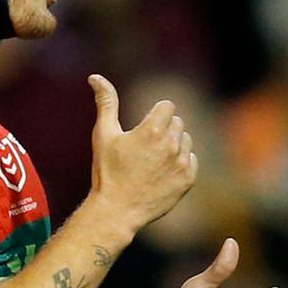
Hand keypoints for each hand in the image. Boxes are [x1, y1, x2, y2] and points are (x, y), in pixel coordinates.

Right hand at [83, 74, 196, 234]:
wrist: (117, 210)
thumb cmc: (107, 171)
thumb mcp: (103, 134)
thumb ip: (106, 102)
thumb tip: (95, 77)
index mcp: (152, 130)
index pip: (167, 106)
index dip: (155, 114)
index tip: (143, 127)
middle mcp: (171, 144)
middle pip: (177, 122)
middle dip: (163, 129)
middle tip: (144, 147)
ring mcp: (182, 163)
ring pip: (185, 140)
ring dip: (173, 145)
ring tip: (152, 161)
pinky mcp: (188, 179)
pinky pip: (191, 159)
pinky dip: (180, 163)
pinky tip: (162, 172)